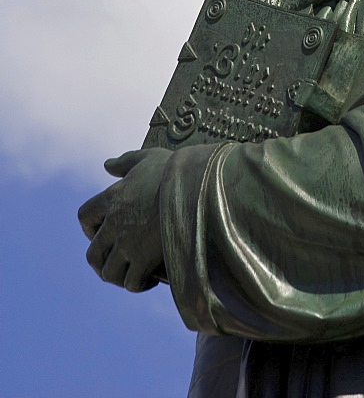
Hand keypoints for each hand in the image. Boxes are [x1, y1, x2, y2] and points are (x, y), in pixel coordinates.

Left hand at [78, 148, 171, 292]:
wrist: (199, 185)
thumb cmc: (176, 169)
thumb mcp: (150, 157)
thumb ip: (126, 161)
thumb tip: (107, 165)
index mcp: (113, 196)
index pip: (84, 217)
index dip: (90, 228)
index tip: (103, 231)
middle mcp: (115, 222)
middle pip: (93, 254)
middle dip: (103, 261)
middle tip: (119, 261)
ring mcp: (128, 243)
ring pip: (108, 273)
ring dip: (119, 276)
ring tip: (134, 273)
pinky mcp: (144, 259)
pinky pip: (130, 282)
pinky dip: (139, 284)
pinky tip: (151, 278)